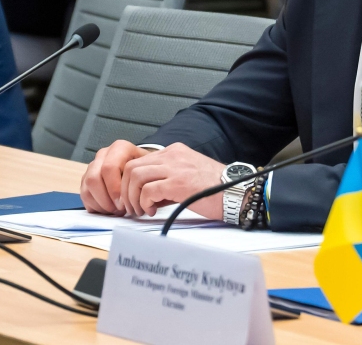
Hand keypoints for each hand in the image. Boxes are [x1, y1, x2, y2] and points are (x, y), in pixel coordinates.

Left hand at [80, 140, 226, 218]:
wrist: (235, 193)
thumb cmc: (215, 188)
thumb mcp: (188, 174)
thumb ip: (167, 178)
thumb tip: (147, 194)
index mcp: (175, 151)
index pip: (140, 160)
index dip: (130, 181)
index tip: (132, 196)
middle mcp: (173, 155)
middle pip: (132, 167)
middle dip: (126, 189)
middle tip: (131, 206)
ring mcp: (175, 168)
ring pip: (135, 177)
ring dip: (133, 197)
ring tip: (141, 210)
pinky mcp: (178, 183)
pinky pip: (148, 191)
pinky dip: (144, 203)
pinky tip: (152, 211)